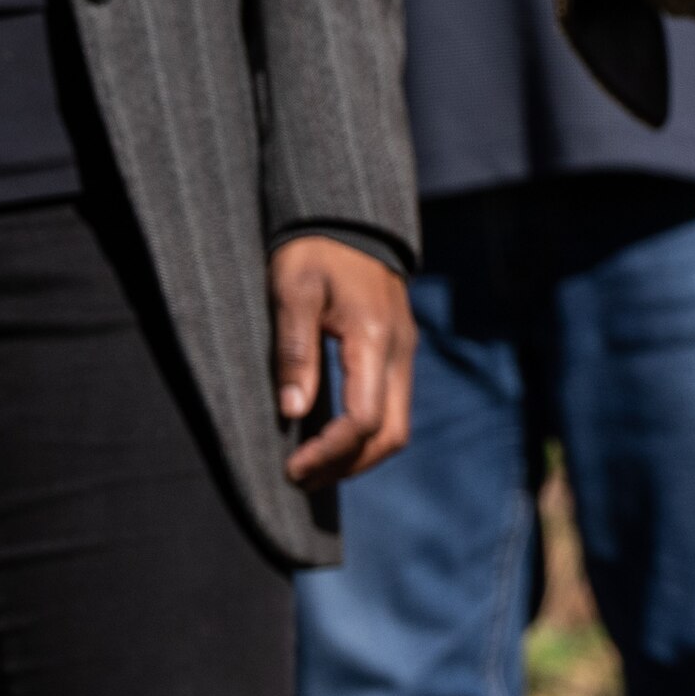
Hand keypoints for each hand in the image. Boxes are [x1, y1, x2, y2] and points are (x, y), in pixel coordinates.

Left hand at [270, 237, 414, 485]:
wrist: (347, 217)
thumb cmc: (313, 251)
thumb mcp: (293, 291)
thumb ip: (294, 350)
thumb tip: (293, 411)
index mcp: (374, 339)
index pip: (364, 419)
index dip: (330, 453)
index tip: (291, 469)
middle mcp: (399, 352)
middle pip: (391, 434)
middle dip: (348, 465)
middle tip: (301, 478)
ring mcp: (403, 351)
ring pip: (396, 424)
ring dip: (358, 454)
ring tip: (313, 466)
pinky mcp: (397, 350)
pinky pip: (391, 406)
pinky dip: (364, 433)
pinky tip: (329, 435)